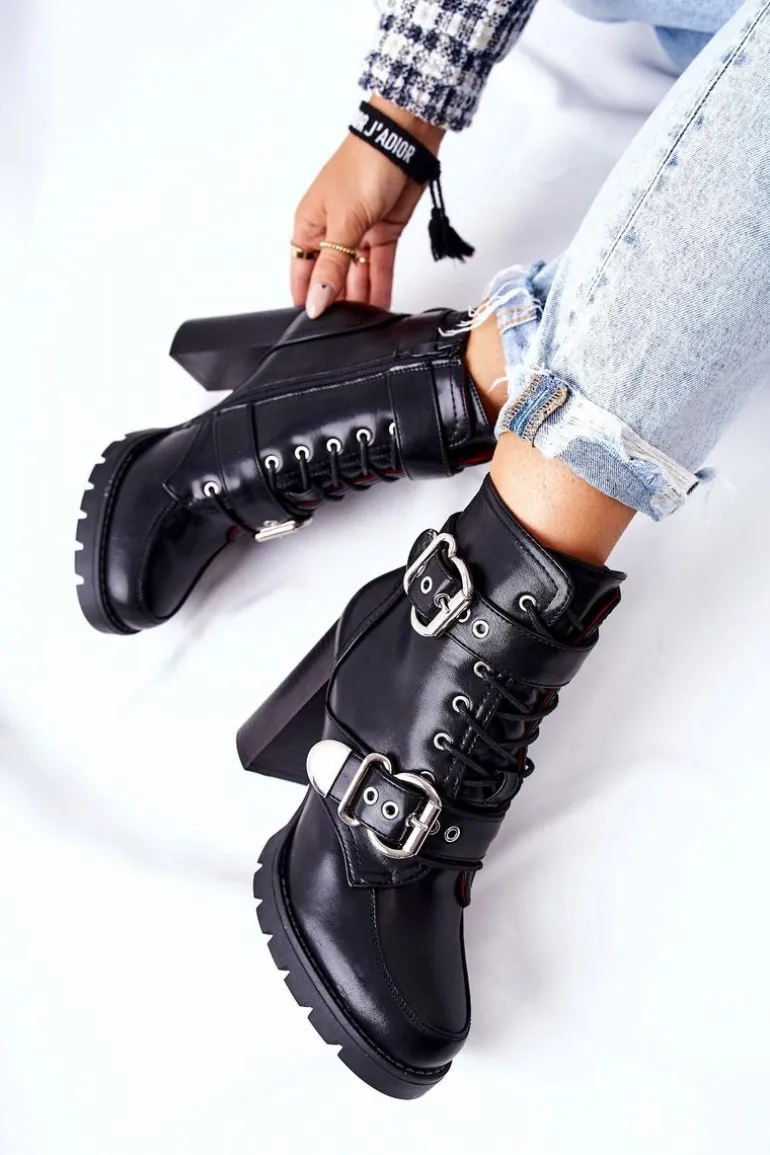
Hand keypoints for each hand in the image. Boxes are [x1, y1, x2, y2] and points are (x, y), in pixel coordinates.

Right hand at [291, 98, 443, 317]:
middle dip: (337, 300)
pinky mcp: (383, 233)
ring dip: (362, 297)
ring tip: (365, 323)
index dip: (307, 297)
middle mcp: (331, 231)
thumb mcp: (343, 222)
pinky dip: (381, 285)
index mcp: (309, 225)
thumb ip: (332, 267)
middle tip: (344, 328)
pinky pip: (379, 267)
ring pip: (357, 275)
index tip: (313, 324)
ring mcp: (358, 233)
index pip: (302, 272)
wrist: (404, 142)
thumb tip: (315, 301)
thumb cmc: (364, 165)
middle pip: (332, 277)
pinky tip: (381, 307)